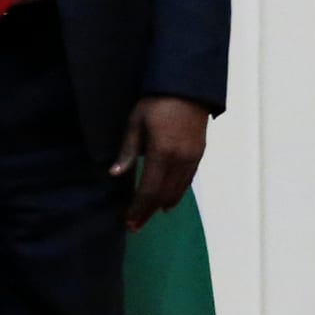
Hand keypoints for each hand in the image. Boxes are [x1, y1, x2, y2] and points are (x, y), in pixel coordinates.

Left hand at [110, 95, 208, 230]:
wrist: (187, 90)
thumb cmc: (155, 103)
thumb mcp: (135, 123)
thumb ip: (128, 150)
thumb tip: (115, 174)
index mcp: (162, 153)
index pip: (149, 189)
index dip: (139, 208)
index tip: (129, 222)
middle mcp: (180, 160)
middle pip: (163, 195)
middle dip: (148, 211)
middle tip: (134, 225)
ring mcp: (192, 159)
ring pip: (177, 191)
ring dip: (162, 205)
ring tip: (148, 215)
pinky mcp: (199, 155)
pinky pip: (187, 181)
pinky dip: (176, 193)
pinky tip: (168, 201)